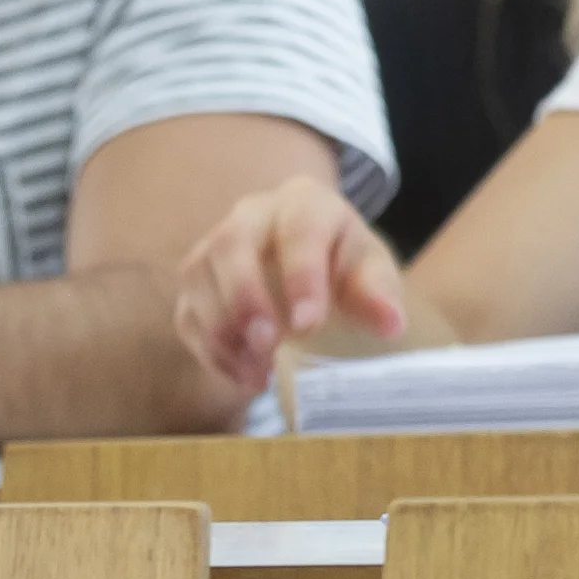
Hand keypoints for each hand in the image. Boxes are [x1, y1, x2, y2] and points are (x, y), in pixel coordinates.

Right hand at [172, 174, 410, 393]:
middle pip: (231, 242)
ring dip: (222, 329)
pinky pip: (187, 313)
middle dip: (244, 296)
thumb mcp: (372, 273)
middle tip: (268, 344)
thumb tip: (391, 322)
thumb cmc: (346, 268)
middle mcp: (252, 214)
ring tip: (259, 371)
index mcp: (305, 202)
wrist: (315, 271)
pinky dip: (211, 349)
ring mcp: (216, 246)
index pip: (299, 228)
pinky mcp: (196, 284)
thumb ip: (378, 293)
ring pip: (199, 275)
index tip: (308, 325)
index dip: (300, 275)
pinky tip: (245, 376)